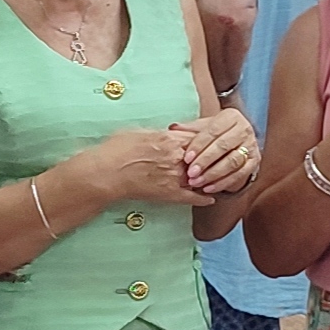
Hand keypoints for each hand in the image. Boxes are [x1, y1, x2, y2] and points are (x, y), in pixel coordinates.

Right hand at [86, 126, 222, 207]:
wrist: (105, 172)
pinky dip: (203, 198)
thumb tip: (167, 132)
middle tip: (224, 157)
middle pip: (204, 156)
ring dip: (212, 177)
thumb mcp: (138, 131)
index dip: (207, 139)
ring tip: (221, 178)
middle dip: (212, 157)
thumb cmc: (116, 149)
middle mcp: (176, 157)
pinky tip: (212, 198)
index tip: (215, 140)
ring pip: (201, 176)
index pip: (198, 137)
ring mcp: (174, 176)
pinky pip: (192, 197)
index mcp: (169, 138)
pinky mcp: (169, 194)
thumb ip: (158, 133)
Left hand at [174, 108, 262, 194]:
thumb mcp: (204, 127)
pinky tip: (209, 188)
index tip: (187, 157)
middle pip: (223, 146)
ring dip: (213, 174)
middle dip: (205, 161)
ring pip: (232, 161)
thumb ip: (190, 129)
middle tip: (191, 173)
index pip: (213, 131)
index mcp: (231, 117)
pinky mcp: (254, 162)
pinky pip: (239, 174)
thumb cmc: (217, 133)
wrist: (238, 140)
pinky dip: (223, 183)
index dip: (199, 145)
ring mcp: (251, 146)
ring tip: (197, 182)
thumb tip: (173, 128)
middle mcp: (244, 129)